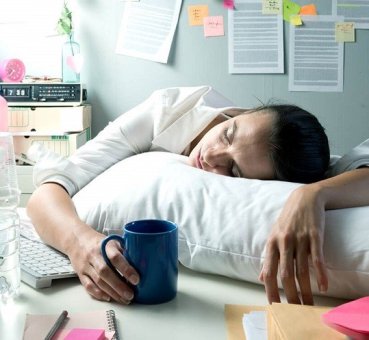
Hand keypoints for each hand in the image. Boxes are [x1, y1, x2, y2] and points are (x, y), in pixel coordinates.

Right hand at [67, 227, 139, 303]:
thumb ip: (123, 250)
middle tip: (131, 295)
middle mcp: (93, 255)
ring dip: (112, 292)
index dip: (126, 269)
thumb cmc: (98, 242)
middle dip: (119, 286)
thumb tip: (139, 263)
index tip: (136, 279)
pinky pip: (88, 286)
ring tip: (124, 299)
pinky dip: (98, 293)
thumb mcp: (112, 241)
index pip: (115, 257)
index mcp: (104, 245)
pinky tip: (109, 298)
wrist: (76, 239)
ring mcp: (85, 265)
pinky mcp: (80, 274)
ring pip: (98, 281)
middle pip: (106, 272)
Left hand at [259, 184, 327, 304]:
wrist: (304, 198)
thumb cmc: (287, 220)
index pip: (269, 271)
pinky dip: (321, 274)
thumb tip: (262, 278)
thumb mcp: (274, 236)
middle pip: (286, 274)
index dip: (271, 289)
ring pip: (302, 270)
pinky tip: (323, 287)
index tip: (274, 305)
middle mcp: (284, 242)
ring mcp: (300, 239)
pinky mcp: (315, 236)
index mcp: (271, 243)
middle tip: (294, 311)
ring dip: (306, 290)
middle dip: (290, 295)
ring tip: (308, 305)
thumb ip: (269, 258)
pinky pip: (317, 258)